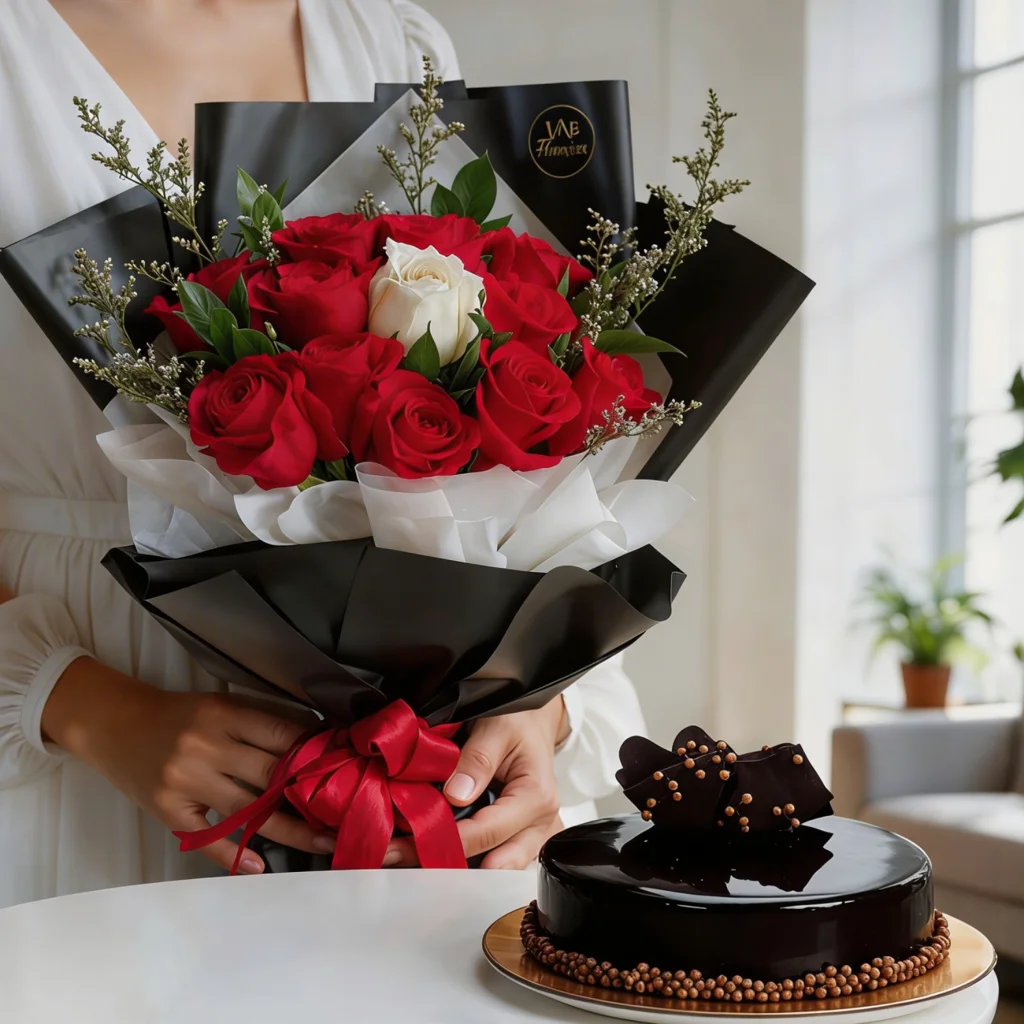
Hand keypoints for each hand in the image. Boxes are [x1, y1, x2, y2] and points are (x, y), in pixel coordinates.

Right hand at [42, 658, 332, 873]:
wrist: (115, 724)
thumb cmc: (178, 714)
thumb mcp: (220, 705)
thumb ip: (260, 722)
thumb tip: (315, 740)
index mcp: (223, 715)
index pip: (281, 734)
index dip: (315, 751)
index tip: (346, 765)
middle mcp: (205, 748)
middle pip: (270, 775)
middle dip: (310, 794)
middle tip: (347, 810)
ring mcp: (186, 783)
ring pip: (248, 811)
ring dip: (289, 828)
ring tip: (324, 841)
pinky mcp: (169, 812)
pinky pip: (208, 839)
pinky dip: (234, 855)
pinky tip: (260, 866)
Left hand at [385, 697, 569, 869]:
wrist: (532, 721)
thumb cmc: (519, 720)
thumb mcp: (498, 727)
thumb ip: (478, 758)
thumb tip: (455, 795)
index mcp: (536, 797)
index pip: (489, 831)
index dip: (449, 840)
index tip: (410, 841)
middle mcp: (539, 824)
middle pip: (493, 863)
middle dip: (447, 865)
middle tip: (401, 858)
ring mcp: (532, 836)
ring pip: (494, 868)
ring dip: (453, 865)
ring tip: (408, 855)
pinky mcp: (520, 838)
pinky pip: (494, 857)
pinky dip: (464, 857)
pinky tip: (431, 850)